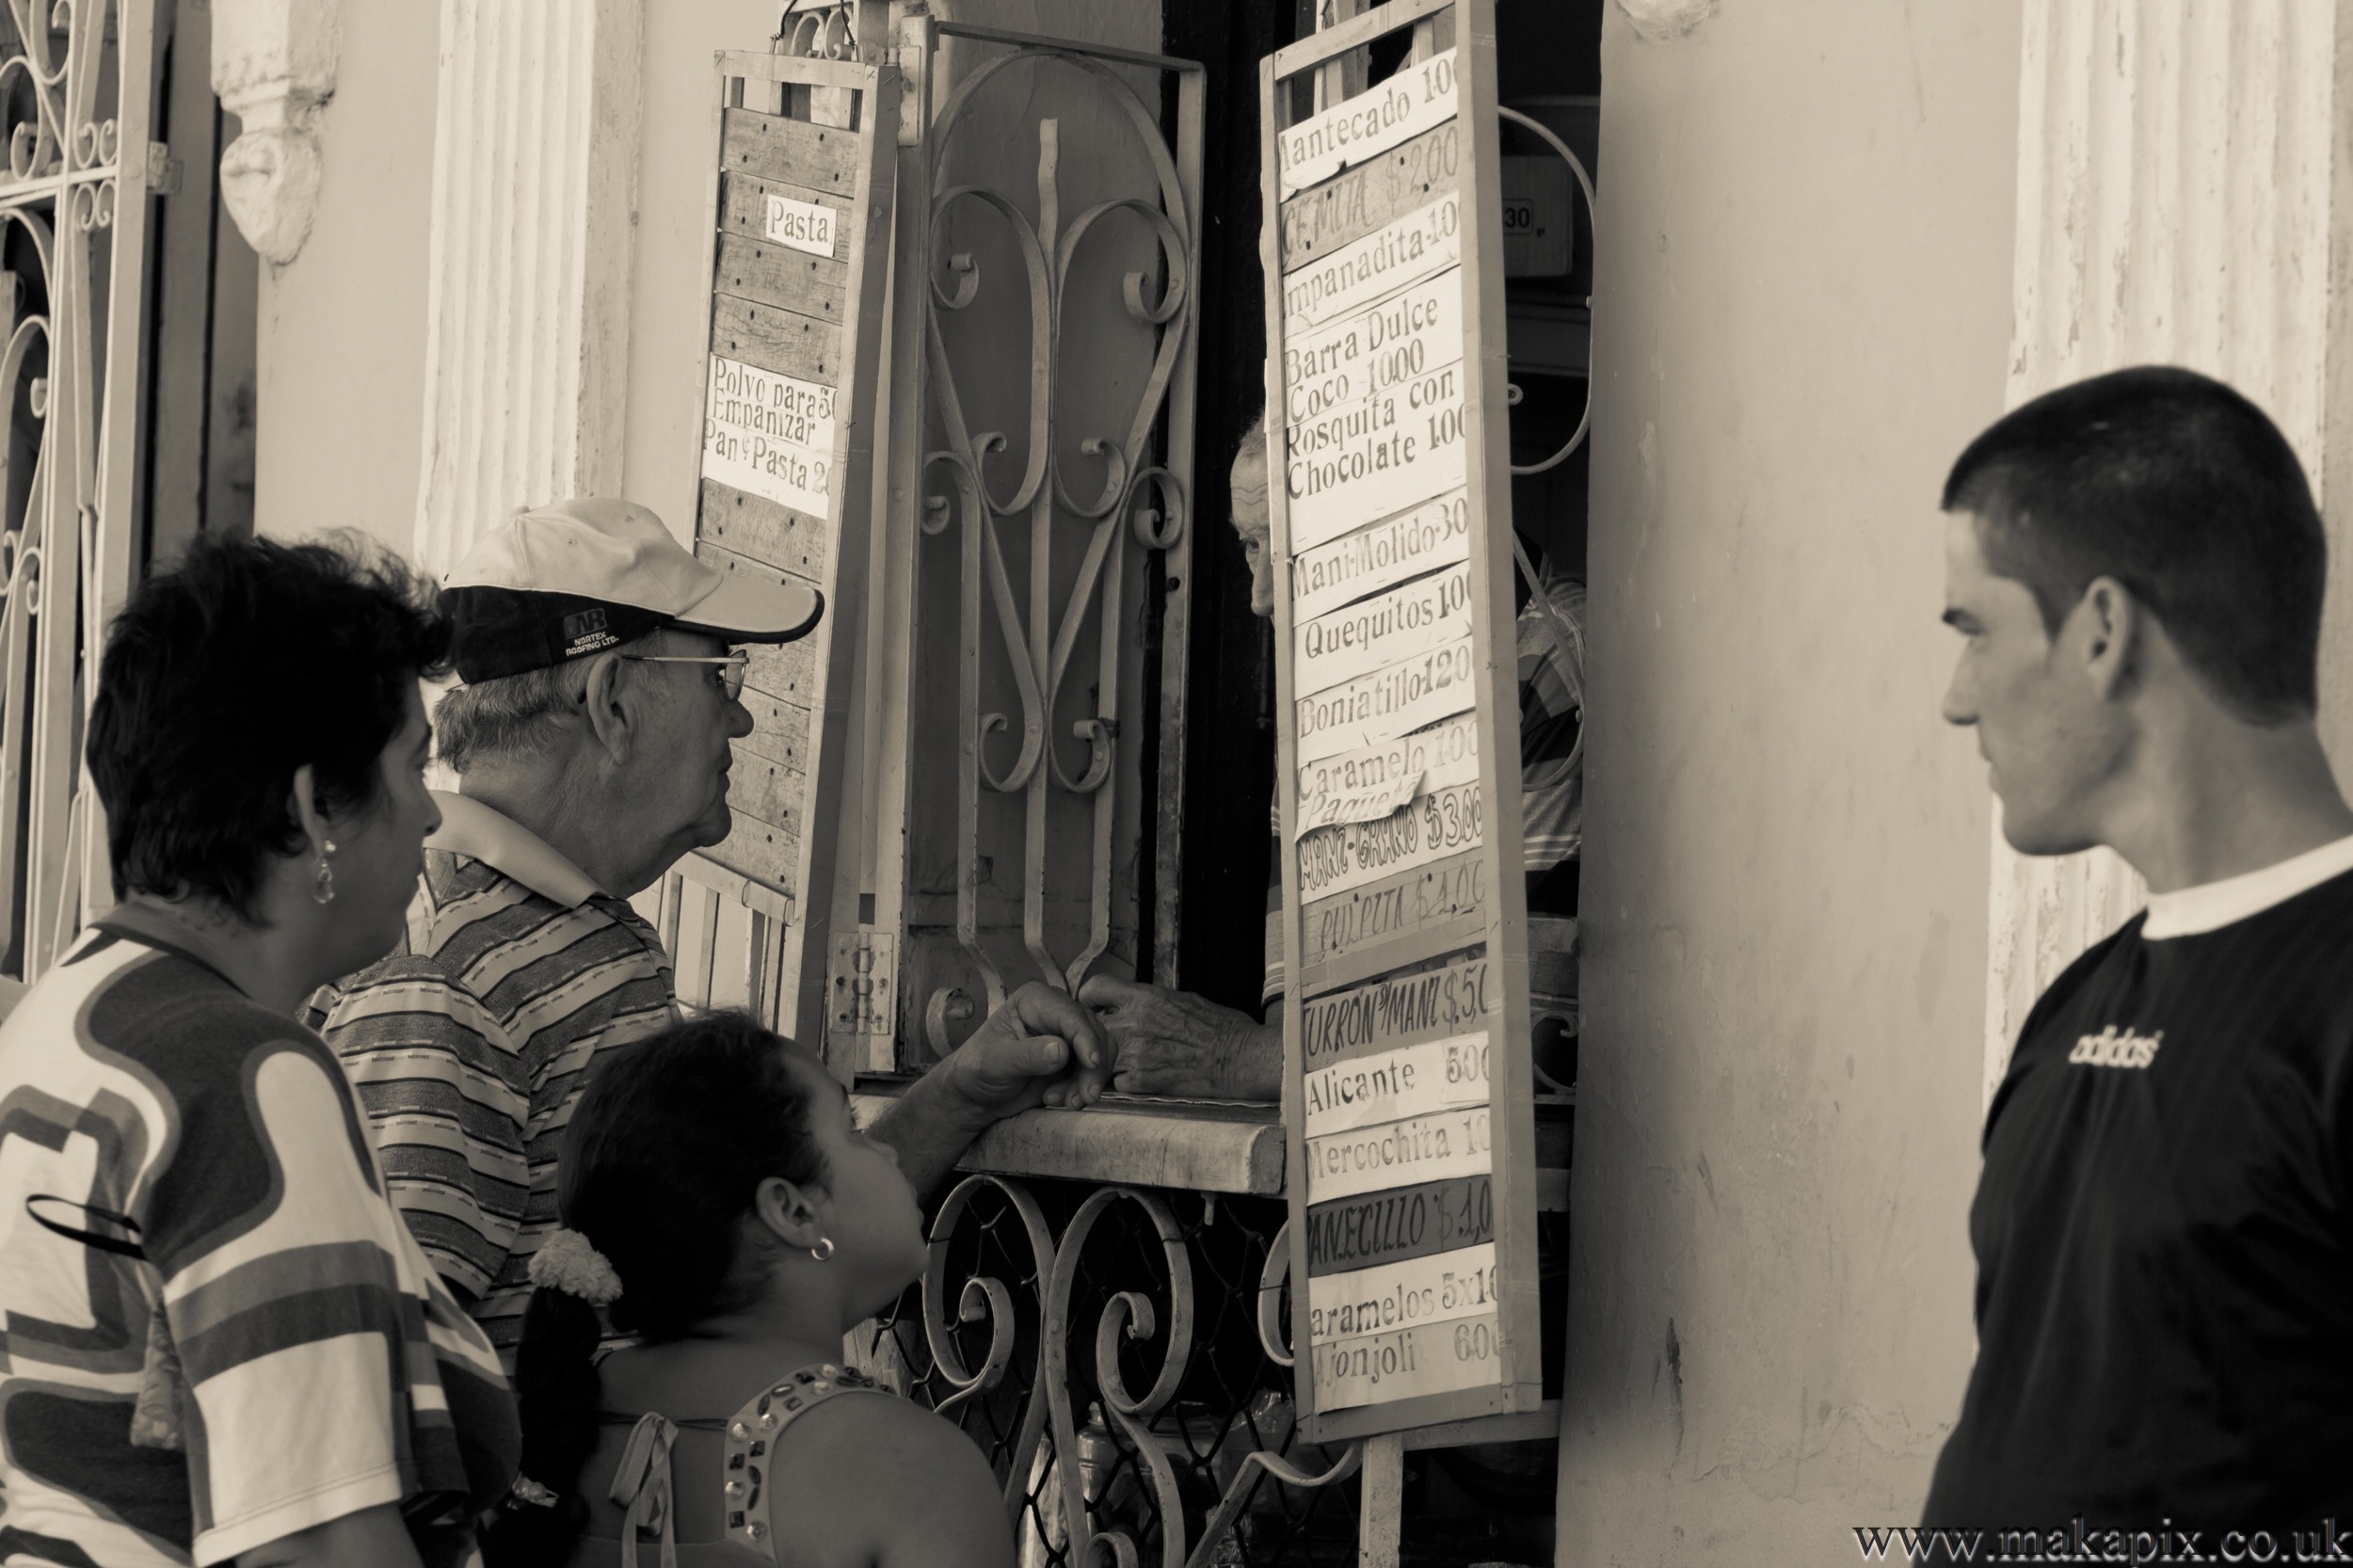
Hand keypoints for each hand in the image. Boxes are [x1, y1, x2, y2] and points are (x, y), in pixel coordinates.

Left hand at [942, 980, 1114, 1119]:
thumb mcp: (996, 1063)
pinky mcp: (1074, 1059)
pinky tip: (1062, 1100)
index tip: (1091, 1063)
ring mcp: (1067, 1036)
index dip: (1086, 1038)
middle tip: (1083, 1097)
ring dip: (1089, 1081)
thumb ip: (1027, 1055)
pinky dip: (1084, 1088)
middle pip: (1093, 1033)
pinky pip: (1094, 1071)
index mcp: (1035, 1001)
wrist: (976, 1095)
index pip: (1071, 1015)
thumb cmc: (977, 1069)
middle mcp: (1056, 1013)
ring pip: (1101, 1052)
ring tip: (1067, 1102)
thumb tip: (1061, 1050)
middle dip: (1092, 1068)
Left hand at [1078, 976, 1283, 1100]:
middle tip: (1095, 1041)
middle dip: (1089, 1034)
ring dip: (1102, 1063)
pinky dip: (1121, 1084)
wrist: (1238, 1058)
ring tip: (1112, 1066)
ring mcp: (1135, 1055)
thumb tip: (1139, 1003)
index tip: (1093, 1007)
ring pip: (1097, 1059)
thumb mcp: (1184, 1000)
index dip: (1089, 998)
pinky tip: (1134, 1082)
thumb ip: (1153, 1001)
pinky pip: (1116, 1084)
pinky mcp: (1142, 1082)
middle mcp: (1134, 1024)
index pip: (1096, 987)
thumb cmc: (1220, 1028)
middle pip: (1088, 1027)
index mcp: (1145, 998)